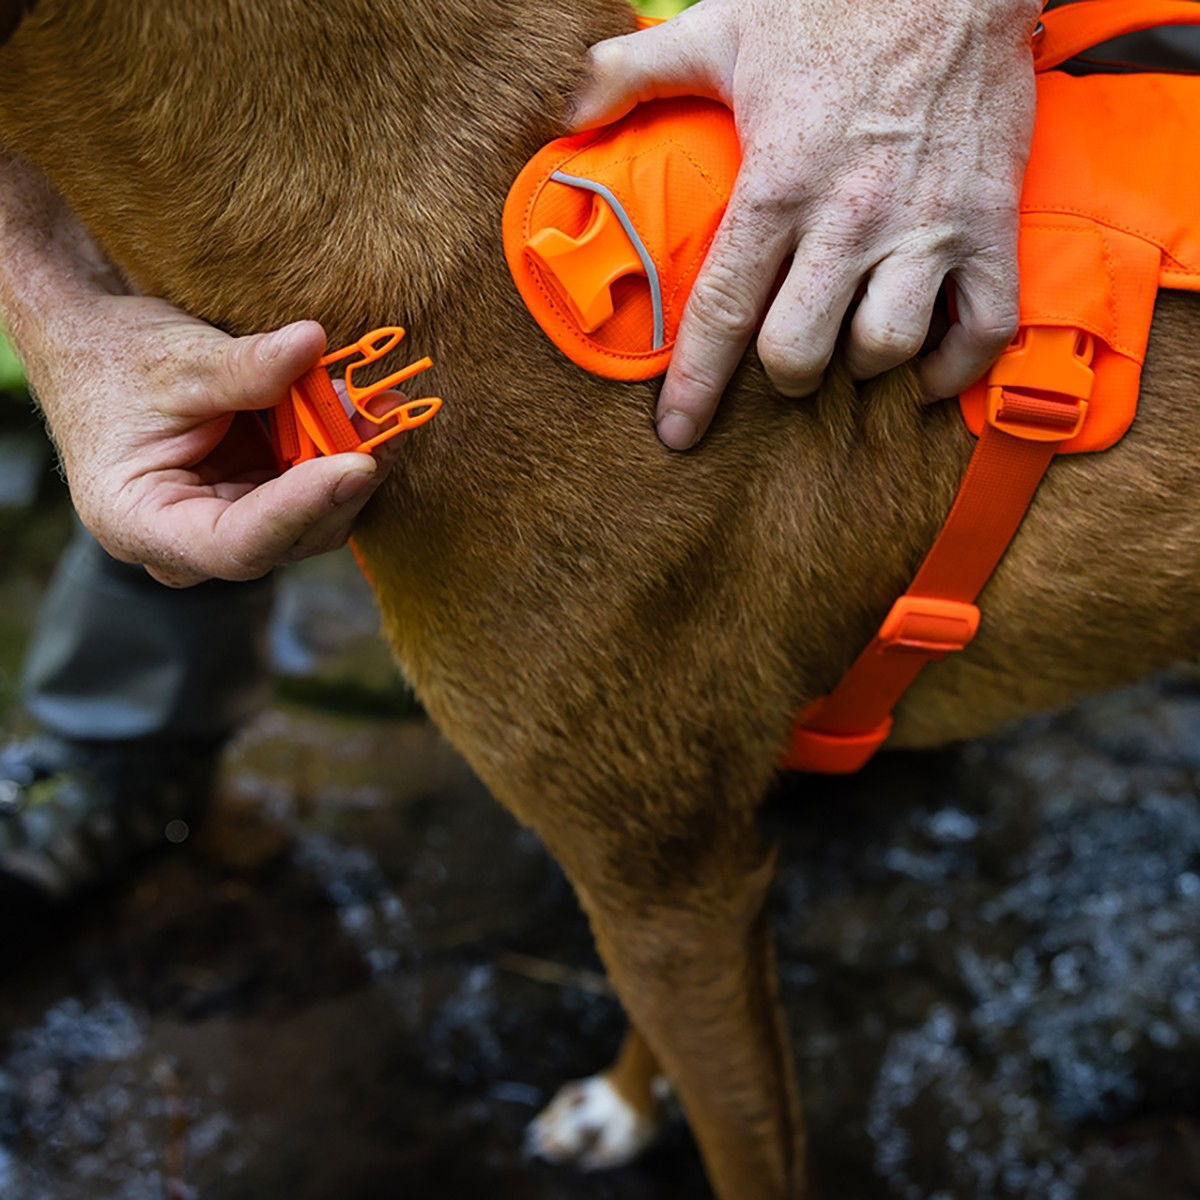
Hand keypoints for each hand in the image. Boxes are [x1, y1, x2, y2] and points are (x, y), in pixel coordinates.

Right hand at [25, 297, 396, 586]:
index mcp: (141, 524)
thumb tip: (313, 343)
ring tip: (382, 405)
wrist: (96, 350)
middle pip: (287, 540)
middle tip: (386, 418)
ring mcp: (229, 526)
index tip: (356, 465)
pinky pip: (315, 493)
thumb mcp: (175, 358)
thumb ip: (244, 365)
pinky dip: (343, 453)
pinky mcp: (259, 502)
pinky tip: (368, 412)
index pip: (235, 545)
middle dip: (343, 481)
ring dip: (354, 464)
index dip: (301, 509)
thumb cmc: (114, 359)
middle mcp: (189, 545)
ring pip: (313, 521)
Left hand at [571, 0, 1040, 448]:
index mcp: (778, 184)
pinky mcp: (989, 224)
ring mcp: (925, 226)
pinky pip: (983, 330)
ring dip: (858, 364)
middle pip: (799, 352)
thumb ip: (636, 70)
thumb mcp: (721, 26)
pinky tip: (922, 365)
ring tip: (848, 340)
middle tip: (783, 357)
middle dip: (781, 373)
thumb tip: (569, 105)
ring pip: (884, 348)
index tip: (678, 434)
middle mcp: (849, 220)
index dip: (695, 385)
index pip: (723, 312)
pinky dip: (952, 368)